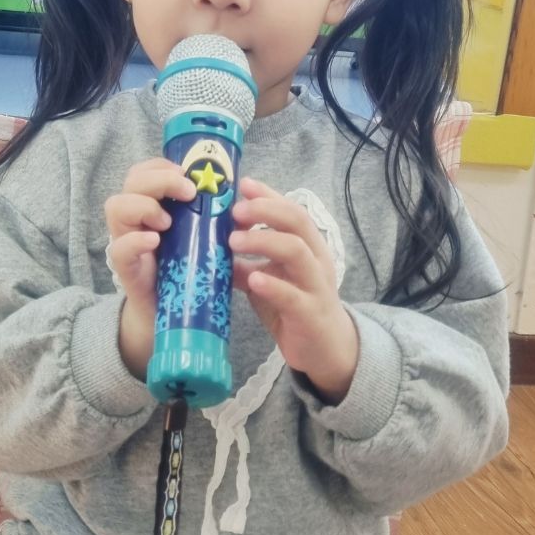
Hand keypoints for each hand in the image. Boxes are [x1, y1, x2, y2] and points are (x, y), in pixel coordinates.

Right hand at [104, 159, 195, 379]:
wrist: (171, 313)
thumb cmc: (186, 269)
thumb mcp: (200, 237)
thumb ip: (211, 217)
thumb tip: (239, 200)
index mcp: (150, 205)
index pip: (143, 171)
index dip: (161, 165)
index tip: (187, 173)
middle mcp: (133, 219)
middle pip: (131, 181)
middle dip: (160, 179)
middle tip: (188, 192)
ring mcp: (125, 242)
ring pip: (116, 207)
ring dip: (145, 206)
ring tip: (168, 223)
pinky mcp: (125, 269)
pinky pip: (119, 249)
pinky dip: (136, 241)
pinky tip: (155, 241)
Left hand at [228, 178, 359, 403]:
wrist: (326, 349)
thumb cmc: (294, 307)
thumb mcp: (267, 279)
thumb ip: (245, 263)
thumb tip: (209, 247)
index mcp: (308, 246)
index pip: (291, 210)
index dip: (268, 195)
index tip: (243, 185)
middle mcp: (316, 259)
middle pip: (297, 221)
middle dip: (265, 210)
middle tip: (235, 211)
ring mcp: (316, 285)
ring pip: (296, 251)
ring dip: (263, 240)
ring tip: (234, 241)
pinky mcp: (310, 313)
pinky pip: (292, 295)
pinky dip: (271, 284)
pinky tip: (252, 279)